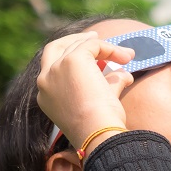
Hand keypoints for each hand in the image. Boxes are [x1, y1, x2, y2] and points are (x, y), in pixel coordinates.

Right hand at [36, 31, 134, 148]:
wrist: (97, 133)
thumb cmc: (100, 127)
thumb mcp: (99, 104)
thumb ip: (108, 85)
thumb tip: (124, 75)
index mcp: (46, 95)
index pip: (53, 68)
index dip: (72, 58)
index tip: (94, 57)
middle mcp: (45, 80)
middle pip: (55, 48)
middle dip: (75, 41)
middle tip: (95, 37)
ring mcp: (56, 68)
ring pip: (77, 45)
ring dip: (103, 47)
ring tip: (125, 55)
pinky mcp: (72, 60)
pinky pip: (92, 45)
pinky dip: (110, 48)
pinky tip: (125, 57)